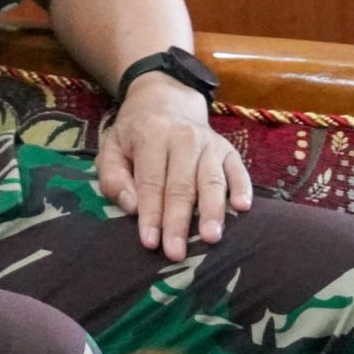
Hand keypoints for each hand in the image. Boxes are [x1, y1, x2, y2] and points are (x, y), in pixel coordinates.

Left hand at [96, 73, 251, 261]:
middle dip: (178, 222)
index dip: (151, 214)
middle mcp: (184, 138)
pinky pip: (238, 171)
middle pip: (182, 186)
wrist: (165, 100)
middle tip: (176, 253)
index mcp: (151, 136)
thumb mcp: (111, 147)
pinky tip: (241, 208)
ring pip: (212, 181)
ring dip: (212, 211)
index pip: (151, 182)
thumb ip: (113, 177)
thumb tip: (132, 207)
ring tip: (211, 238)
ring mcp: (210, 144)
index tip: (150, 242)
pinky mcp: (229, 150)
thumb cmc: (134, 133)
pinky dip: (242, 188)